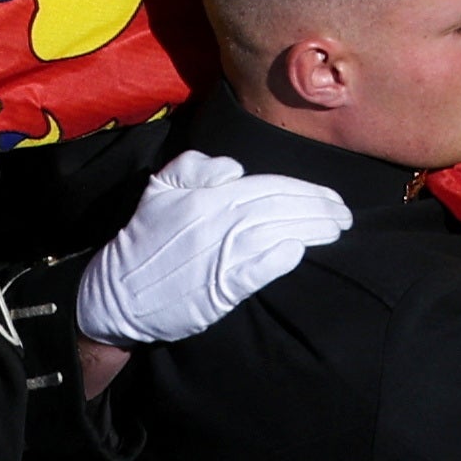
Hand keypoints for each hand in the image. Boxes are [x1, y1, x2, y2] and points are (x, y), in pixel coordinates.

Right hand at [75, 150, 348, 345]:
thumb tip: (233, 170)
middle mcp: (217, 220)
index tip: (329, 197)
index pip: (269, 185)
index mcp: (205, 196)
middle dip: (318, 209)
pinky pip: (261, 267)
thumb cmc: (143, 241)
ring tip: (335, 230)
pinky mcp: (220, 287)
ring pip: (279, 233)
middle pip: (281, 208)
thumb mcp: (157, 190)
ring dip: (312, 230)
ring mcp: (220, 254)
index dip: (305, 190)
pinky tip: (299, 251)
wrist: (116, 293)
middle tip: (343, 215)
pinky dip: (282, 257)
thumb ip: (193, 167)